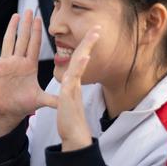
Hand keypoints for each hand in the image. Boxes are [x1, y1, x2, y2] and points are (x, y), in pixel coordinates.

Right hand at [0, 11, 58, 137]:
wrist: (7, 112)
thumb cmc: (24, 105)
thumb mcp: (40, 100)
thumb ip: (53, 99)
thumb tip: (68, 100)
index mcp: (29, 66)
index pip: (34, 45)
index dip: (36, 32)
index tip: (39, 19)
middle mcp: (17, 62)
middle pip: (22, 39)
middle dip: (26, 25)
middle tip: (29, 10)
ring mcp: (4, 64)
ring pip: (8, 42)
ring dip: (11, 29)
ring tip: (15, 16)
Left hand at [56, 27, 99, 150]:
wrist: (74, 137)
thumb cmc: (71, 120)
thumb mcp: (69, 101)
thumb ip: (71, 90)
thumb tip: (72, 82)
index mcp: (73, 82)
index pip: (78, 60)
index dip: (84, 47)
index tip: (90, 34)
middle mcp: (75, 83)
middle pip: (82, 57)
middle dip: (89, 42)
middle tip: (97, 27)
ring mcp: (73, 88)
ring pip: (80, 64)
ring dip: (86, 48)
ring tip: (93, 34)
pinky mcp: (70, 95)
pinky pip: (75, 78)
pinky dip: (80, 67)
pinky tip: (85, 56)